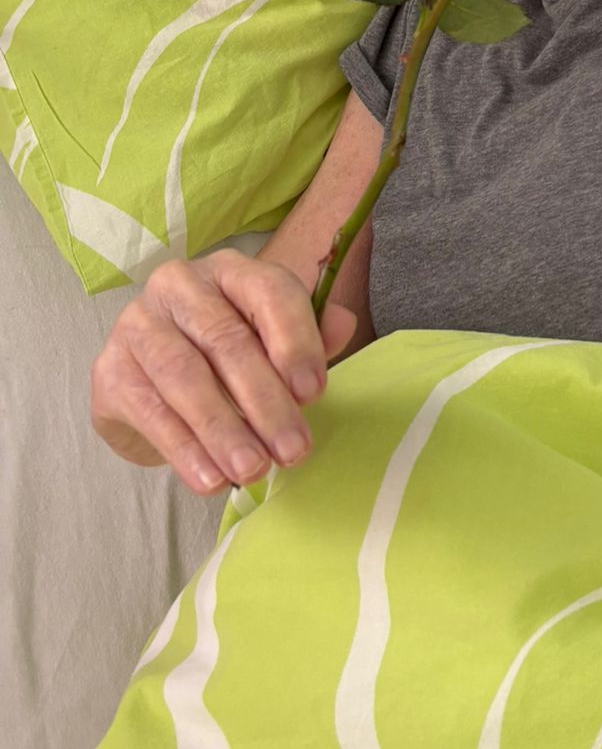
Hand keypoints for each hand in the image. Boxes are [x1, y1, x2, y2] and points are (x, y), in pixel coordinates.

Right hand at [90, 253, 356, 495]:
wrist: (154, 383)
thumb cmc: (229, 356)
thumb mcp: (275, 343)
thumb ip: (312, 336)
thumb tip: (344, 324)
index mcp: (232, 270)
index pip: (269, 292)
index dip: (294, 342)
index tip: (315, 394)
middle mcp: (180, 285)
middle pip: (228, 341)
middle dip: (265, 402)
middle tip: (293, 451)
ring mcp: (138, 324)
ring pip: (185, 376)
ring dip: (224, 430)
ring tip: (253, 470)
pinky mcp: (110, 369)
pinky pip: (150, 411)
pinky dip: (184, 449)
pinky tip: (211, 478)